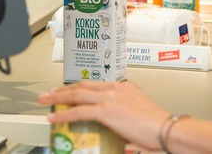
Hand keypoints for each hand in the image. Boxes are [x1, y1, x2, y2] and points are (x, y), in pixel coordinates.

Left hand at [38, 81, 167, 149]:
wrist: (166, 128)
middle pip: (81, 86)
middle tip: (48, 93)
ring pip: (76, 95)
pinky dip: (64, 114)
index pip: (93, 84)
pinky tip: (54, 117)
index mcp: (122, 87)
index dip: (76, 87)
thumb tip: (116, 126)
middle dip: (61, 90)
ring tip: (45, 101)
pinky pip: (78, 111)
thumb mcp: (137, 112)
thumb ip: (123, 113)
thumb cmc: (157, 125)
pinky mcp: (106, 111)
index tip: (66, 89)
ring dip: (57, 98)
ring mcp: (109, 98)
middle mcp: (114, 88)